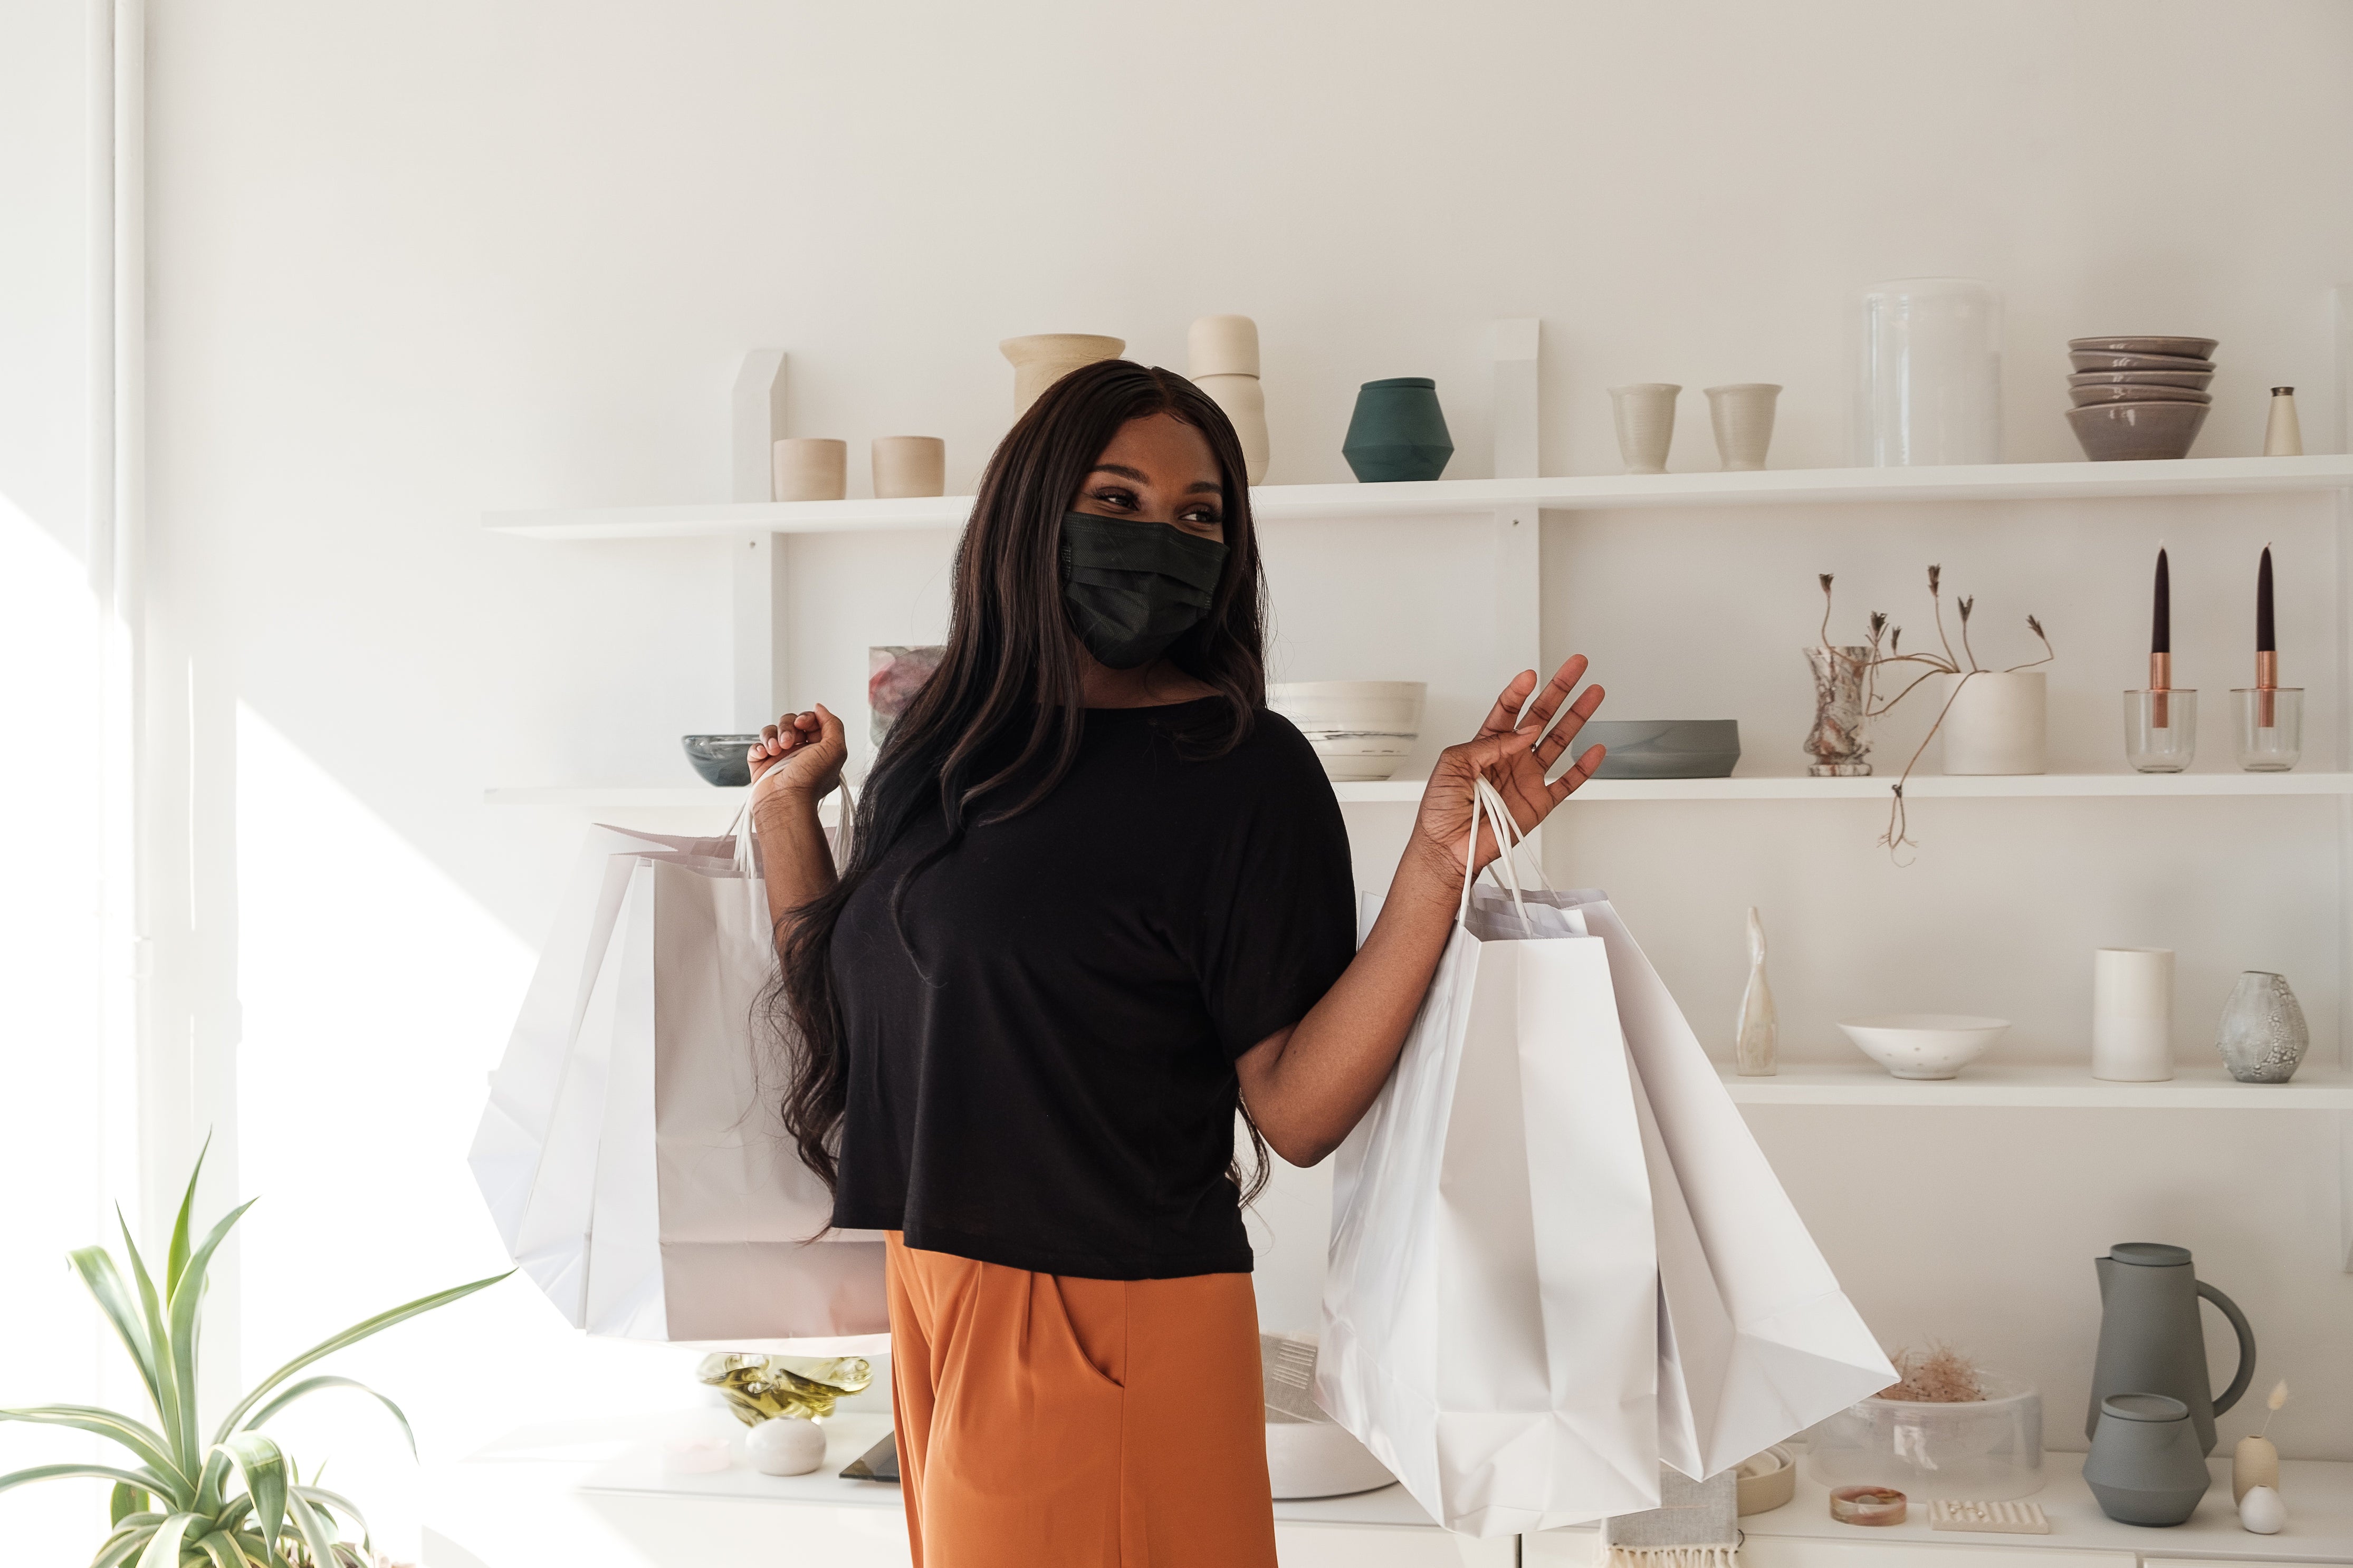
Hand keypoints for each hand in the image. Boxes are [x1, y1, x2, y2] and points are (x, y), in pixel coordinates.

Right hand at [748, 704, 846, 806]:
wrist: (785, 802)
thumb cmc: (811, 781)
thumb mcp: (836, 749)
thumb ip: (833, 724)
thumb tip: (820, 708)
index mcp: (818, 749)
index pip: (810, 721)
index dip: (806, 718)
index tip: (803, 723)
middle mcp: (798, 752)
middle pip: (789, 723)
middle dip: (788, 727)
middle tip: (788, 742)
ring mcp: (778, 758)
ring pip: (771, 731)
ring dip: (772, 736)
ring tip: (775, 750)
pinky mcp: (761, 765)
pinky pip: (756, 747)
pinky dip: (758, 748)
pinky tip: (764, 755)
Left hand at [1410, 656, 1603, 883]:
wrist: (1446, 848)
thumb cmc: (1440, 810)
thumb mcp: (1452, 764)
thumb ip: (1489, 745)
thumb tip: (1524, 731)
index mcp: (1486, 746)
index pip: (1507, 710)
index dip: (1519, 691)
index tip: (1530, 675)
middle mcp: (1510, 758)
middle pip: (1540, 716)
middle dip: (1559, 690)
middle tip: (1575, 667)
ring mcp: (1526, 779)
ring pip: (1559, 741)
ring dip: (1577, 717)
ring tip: (1593, 694)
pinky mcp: (1538, 803)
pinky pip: (1567, 782)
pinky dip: (1584, 767)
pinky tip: (1596, 749)